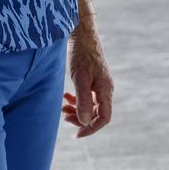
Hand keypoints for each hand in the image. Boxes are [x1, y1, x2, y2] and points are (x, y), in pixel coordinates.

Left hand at [62, 14, 113, 137]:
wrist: (82, 35)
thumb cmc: (82, 55)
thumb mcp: (80, 79)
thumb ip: (83, 101)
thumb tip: (85, 122)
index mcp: (106, 90)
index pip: (104, 118)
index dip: (91, 128)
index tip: (76, 134)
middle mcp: (105, 89)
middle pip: (96, 114)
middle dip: (80, 119)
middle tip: (64, 117)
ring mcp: (99, 84)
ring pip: (90, 106)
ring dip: (77, 110)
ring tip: (63, 108)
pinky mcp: (92, 80)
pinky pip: (87, 97)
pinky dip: (76, 100)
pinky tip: (66, 97)